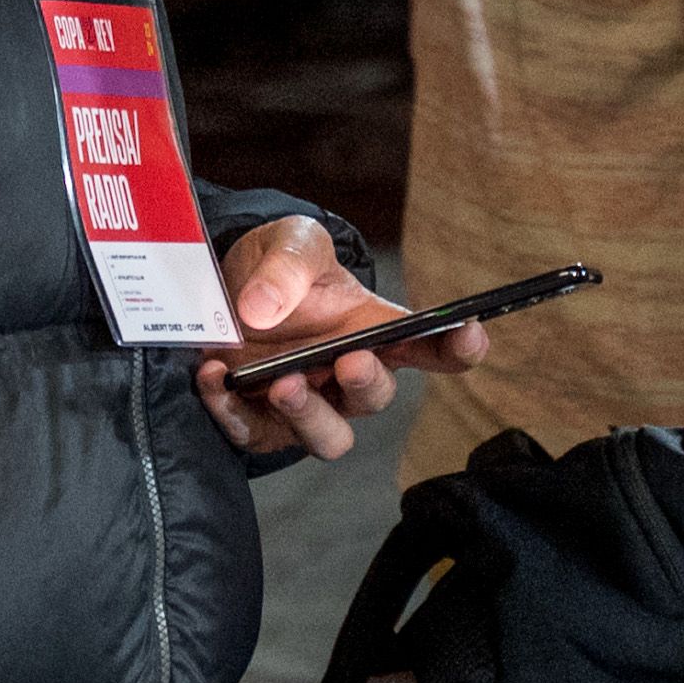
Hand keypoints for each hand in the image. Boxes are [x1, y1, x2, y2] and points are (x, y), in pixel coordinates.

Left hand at [192, 218, 478, 461]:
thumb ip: (288, 265)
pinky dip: (231, 410)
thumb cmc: (277, 269)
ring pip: (327, 437)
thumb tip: (265, 308)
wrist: (218, 290)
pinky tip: (214, 376)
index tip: (469, 330)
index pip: (431, 349)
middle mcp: (347, 376)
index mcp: (375, 332)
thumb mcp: (289, 244)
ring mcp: (306, 406)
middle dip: (367, 382)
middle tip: (350, 361)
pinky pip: (252, 432)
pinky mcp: (258, 425)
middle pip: (375, 397)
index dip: (458, 346)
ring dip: (309, 415)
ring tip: (282, 384)